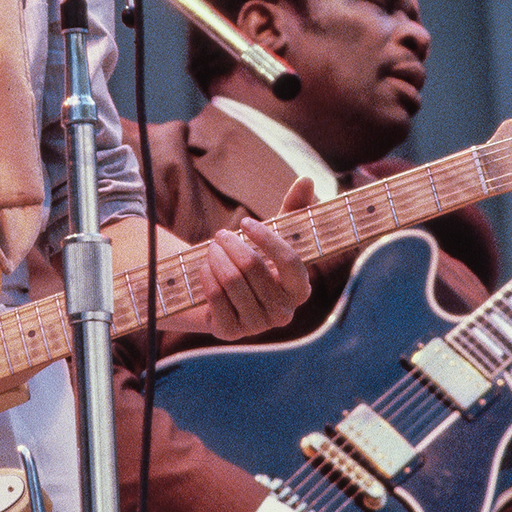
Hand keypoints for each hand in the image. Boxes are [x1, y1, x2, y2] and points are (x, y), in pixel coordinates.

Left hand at [198, 178, 316, 339]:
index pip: (290, 262)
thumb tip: (306, 179)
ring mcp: (258, 326)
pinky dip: (206, 275)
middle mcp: (284, 313)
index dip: (267, 239)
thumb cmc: (257, 258)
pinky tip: (205, 267)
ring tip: (212, 248)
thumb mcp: (274, 234)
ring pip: (232, 281)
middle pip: (253, 268)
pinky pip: (215, 296)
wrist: (226, 293)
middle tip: (220, 234)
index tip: (246, 222)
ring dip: (216, 257)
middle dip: (231, 244)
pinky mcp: (231, 332)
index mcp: (301, 289)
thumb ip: (294, 208)